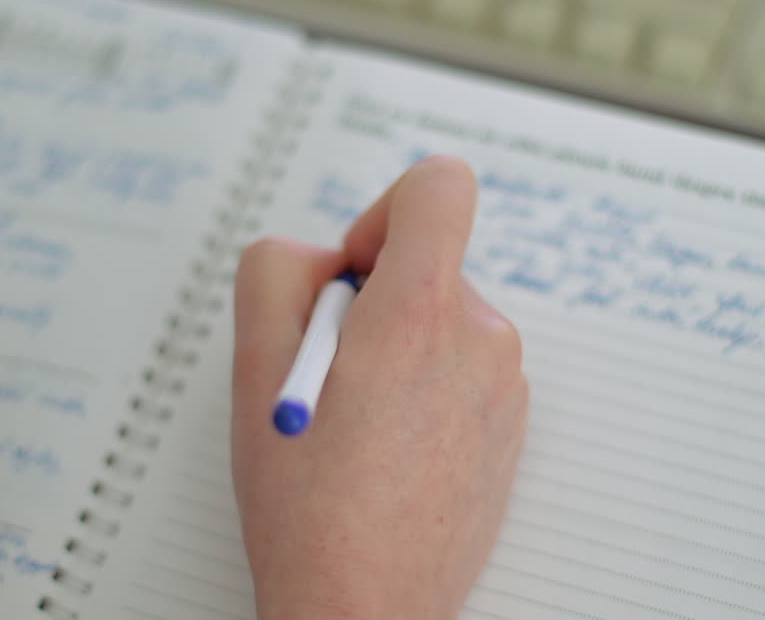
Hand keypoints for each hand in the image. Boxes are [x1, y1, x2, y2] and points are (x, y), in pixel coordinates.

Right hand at [231, 156, 527, 619]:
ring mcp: (504, 386)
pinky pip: (463, 370)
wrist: (366, 606)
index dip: (385, 210)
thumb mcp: (253, 367)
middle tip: (333, 377)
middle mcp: (480, 339)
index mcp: (420, 313)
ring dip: (398, 351)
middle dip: (373, 301)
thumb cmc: (309, 504)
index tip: (355, 270)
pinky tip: (390, 451)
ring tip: (359, 426)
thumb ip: (279, 272)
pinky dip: (425, 390)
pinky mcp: (511, 426)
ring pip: (441, 322)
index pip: (441, 187)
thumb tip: (326, 258)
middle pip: (428, 265)